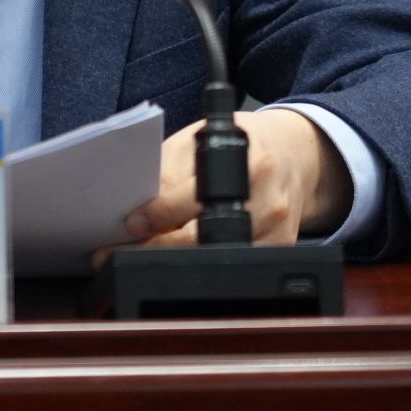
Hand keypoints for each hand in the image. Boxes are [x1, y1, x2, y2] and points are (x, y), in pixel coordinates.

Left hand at [98, 110, 352, 263]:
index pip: (194, 196)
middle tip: (119, 251)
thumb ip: (170, 171)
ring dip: (174, 260)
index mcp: (248, 161)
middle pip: (204, 237)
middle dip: (157, 247)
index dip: (158, 213)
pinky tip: (180, 259)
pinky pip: (235, 268)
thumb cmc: (239, 143)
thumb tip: (134, 206)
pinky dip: (202, 266)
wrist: (291, 152)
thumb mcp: (201, 142)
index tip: (130, 224)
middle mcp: (268, 198)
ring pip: (216, 259)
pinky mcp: (281, 249)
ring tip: (143, 255)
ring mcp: (277, 229)